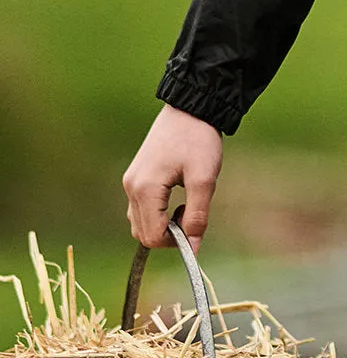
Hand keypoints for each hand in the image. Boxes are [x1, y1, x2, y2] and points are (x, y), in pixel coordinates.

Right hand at [123, 105, 222, 251]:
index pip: (152, 236)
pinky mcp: (136, 177)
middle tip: (192, 215)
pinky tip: (177, 198)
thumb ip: (197, 216)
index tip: (196, 228)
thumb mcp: (204, 179)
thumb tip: (194, 249)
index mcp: (145, 189)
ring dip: (162, 225)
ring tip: (186, 205)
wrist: (191, 108)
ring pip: (140, 223)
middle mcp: (131, 188)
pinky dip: (157, 213)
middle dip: (168, 235)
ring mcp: (131, 181)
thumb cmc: (199, 140)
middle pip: (143, 233)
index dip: (176, 242)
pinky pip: (141, 208)